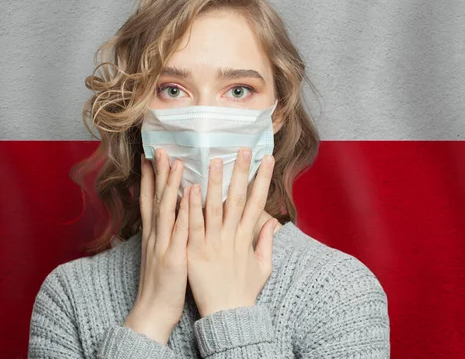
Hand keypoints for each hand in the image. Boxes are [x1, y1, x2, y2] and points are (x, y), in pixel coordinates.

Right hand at [124, 148, 189, 344]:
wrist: (153, 313)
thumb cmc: (162, 286)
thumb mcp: (160, 257)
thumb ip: (165, 237)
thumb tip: (172, 221)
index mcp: (154, 235)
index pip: (151, 200)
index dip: (151, 178)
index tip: (152, 157)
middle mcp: (155, 236)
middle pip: (155, 198)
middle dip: (158, 172)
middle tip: (161, 149)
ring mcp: (163, 245)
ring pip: (166, 208)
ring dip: (170, 184)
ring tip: (177, 161)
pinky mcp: (174, 257)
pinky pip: (180, 230)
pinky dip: (183, 210)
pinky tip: (189, 194)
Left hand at [183, 148, 277, 317]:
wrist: (227, 315)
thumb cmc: (244, 292)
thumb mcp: (263, 267)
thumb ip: (267, 242)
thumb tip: (274, 221)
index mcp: (247, 238)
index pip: (257, 202)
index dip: (263, 180)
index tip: (266, 159)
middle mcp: (232, 237)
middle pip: (238, 198)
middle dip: (242, 172)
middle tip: (244, 149)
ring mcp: (213, 244)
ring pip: (214, 207)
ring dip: (214, 182)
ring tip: (214, 159)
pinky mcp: (195, 252)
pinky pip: (193, 225)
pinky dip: (192, 206)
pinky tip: (190, 188)